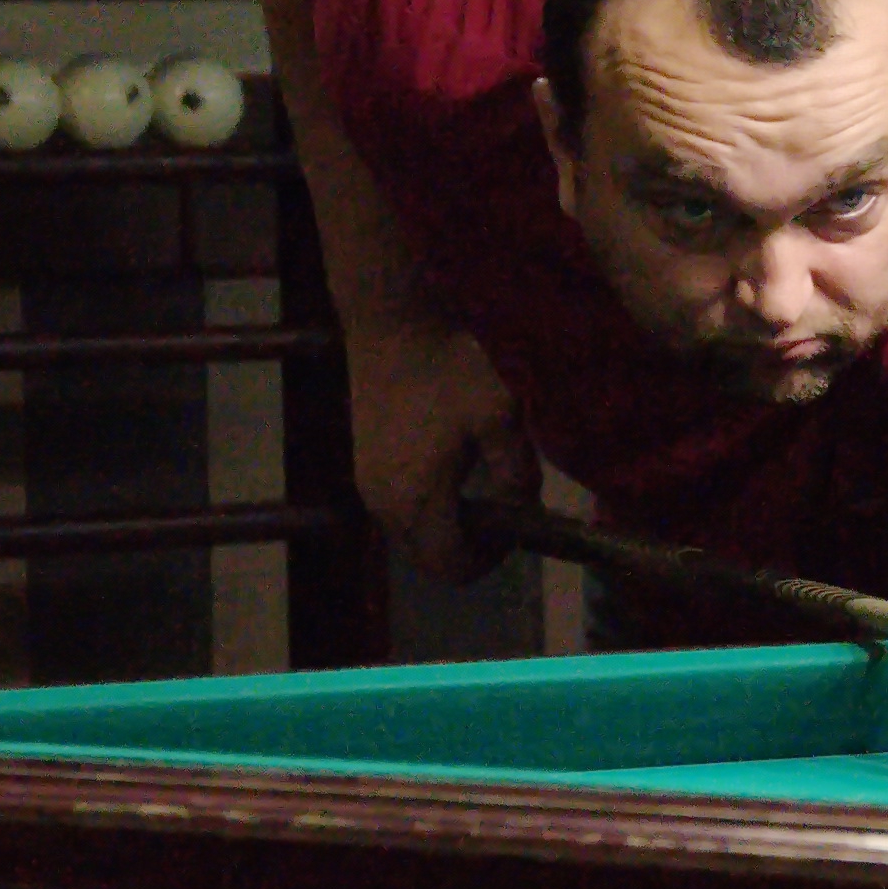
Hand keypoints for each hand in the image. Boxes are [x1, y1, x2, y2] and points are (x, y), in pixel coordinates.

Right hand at [345, 320, 537, 581]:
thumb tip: (524, 511)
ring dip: (448, 524)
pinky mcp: (363, 462)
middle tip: (504, 509)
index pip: (452, 568)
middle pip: (428, 558)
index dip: (491, 559)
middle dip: (469, 546)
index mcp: (417, 501)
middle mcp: (382, 505)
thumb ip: (516, 473)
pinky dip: (429, 504)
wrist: (393, 320)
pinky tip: (453, 462)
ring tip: (482, 483)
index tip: (517, 525)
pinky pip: (398, 506)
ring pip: (411, 533)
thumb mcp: (501, 417)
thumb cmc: (450, 366)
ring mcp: (366, 484)